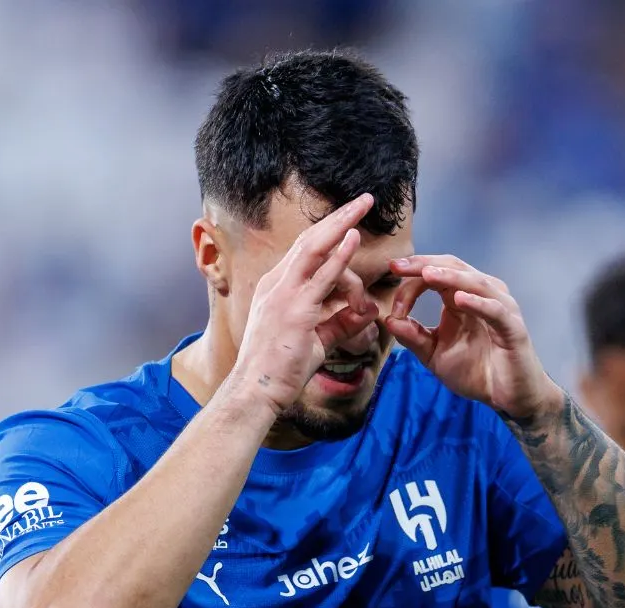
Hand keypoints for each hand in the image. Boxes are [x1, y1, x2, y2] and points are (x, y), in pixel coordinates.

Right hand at [231, 193, 380, 414]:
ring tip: (364, 206)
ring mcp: (285, 294)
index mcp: (277, 287)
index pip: (307, 251)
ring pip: (316, 247)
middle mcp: (277, 283)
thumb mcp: (316, 340)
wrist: (256, 391)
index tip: (351, 222)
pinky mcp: (297, 309)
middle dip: (339, 216)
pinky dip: (339, 255)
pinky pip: (322, 275)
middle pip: (311, 238)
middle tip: (364, 199)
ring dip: (342, 223)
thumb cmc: (280, 370)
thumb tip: (368, 311)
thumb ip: (342, 323)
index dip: (330, 232)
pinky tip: (354, 238)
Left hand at [385, 254, 562, 420]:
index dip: (411, 280)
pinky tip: (459, 300)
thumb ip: (414, 338)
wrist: (506, 397)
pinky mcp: (513, 328)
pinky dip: (478, 303)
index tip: (391, 295)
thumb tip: (388, 320)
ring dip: (450, 277)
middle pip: (454, 268)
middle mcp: (482, 295)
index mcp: (461, 298)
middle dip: (424, 265)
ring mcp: (500, 308)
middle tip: (398, 266)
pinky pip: (495, 310)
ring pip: (475, 282)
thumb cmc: (476, 372)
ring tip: (427, 274)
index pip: (435, 274)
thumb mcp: (435, 355)